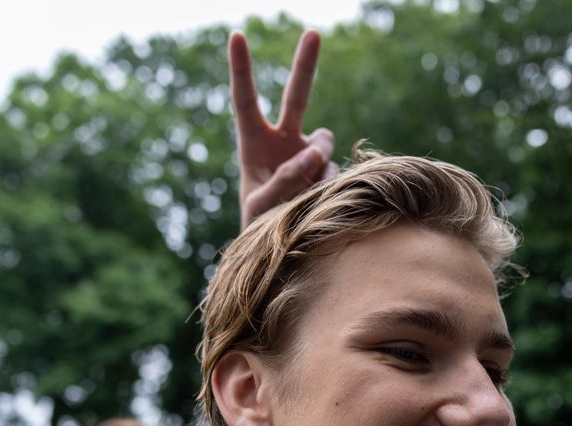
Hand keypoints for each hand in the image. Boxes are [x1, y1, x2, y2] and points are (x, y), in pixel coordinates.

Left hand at [229, 30, 335, 228]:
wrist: (278, 247)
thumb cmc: (257, 225)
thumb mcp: (261, 206)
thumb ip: (284, 180)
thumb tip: (314, 153)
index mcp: (254, 144)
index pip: (246, 101)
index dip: (242, 69)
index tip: (237, 36)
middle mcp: (283, 141)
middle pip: (296, 97)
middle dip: (305, 65)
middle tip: (312, 32)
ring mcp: (307, 154)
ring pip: (323, 143)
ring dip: (317, 162)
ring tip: (304, 191)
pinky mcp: (326, 170)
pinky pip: (334, 170)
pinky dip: (326, 186)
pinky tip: (315, 202)